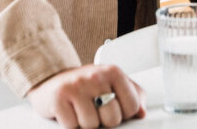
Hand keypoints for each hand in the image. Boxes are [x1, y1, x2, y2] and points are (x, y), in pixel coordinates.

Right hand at [26, 64, 145, 127]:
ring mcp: (76, 86)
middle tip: (95, 109)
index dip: (124, 113)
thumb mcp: (114, 83)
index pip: (132, 106)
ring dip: (85, 122)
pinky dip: (70, 124)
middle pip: (112, 118)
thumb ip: (134, 95)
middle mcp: (95, 76)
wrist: (54, 80)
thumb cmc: (87, 85)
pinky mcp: (58, 98)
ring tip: (81, 109)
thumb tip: (142, 113)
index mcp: (113, 72)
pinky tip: (69, 111)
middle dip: (104, 120)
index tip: (114, 107)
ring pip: (91, 125)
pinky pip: (71, 126)